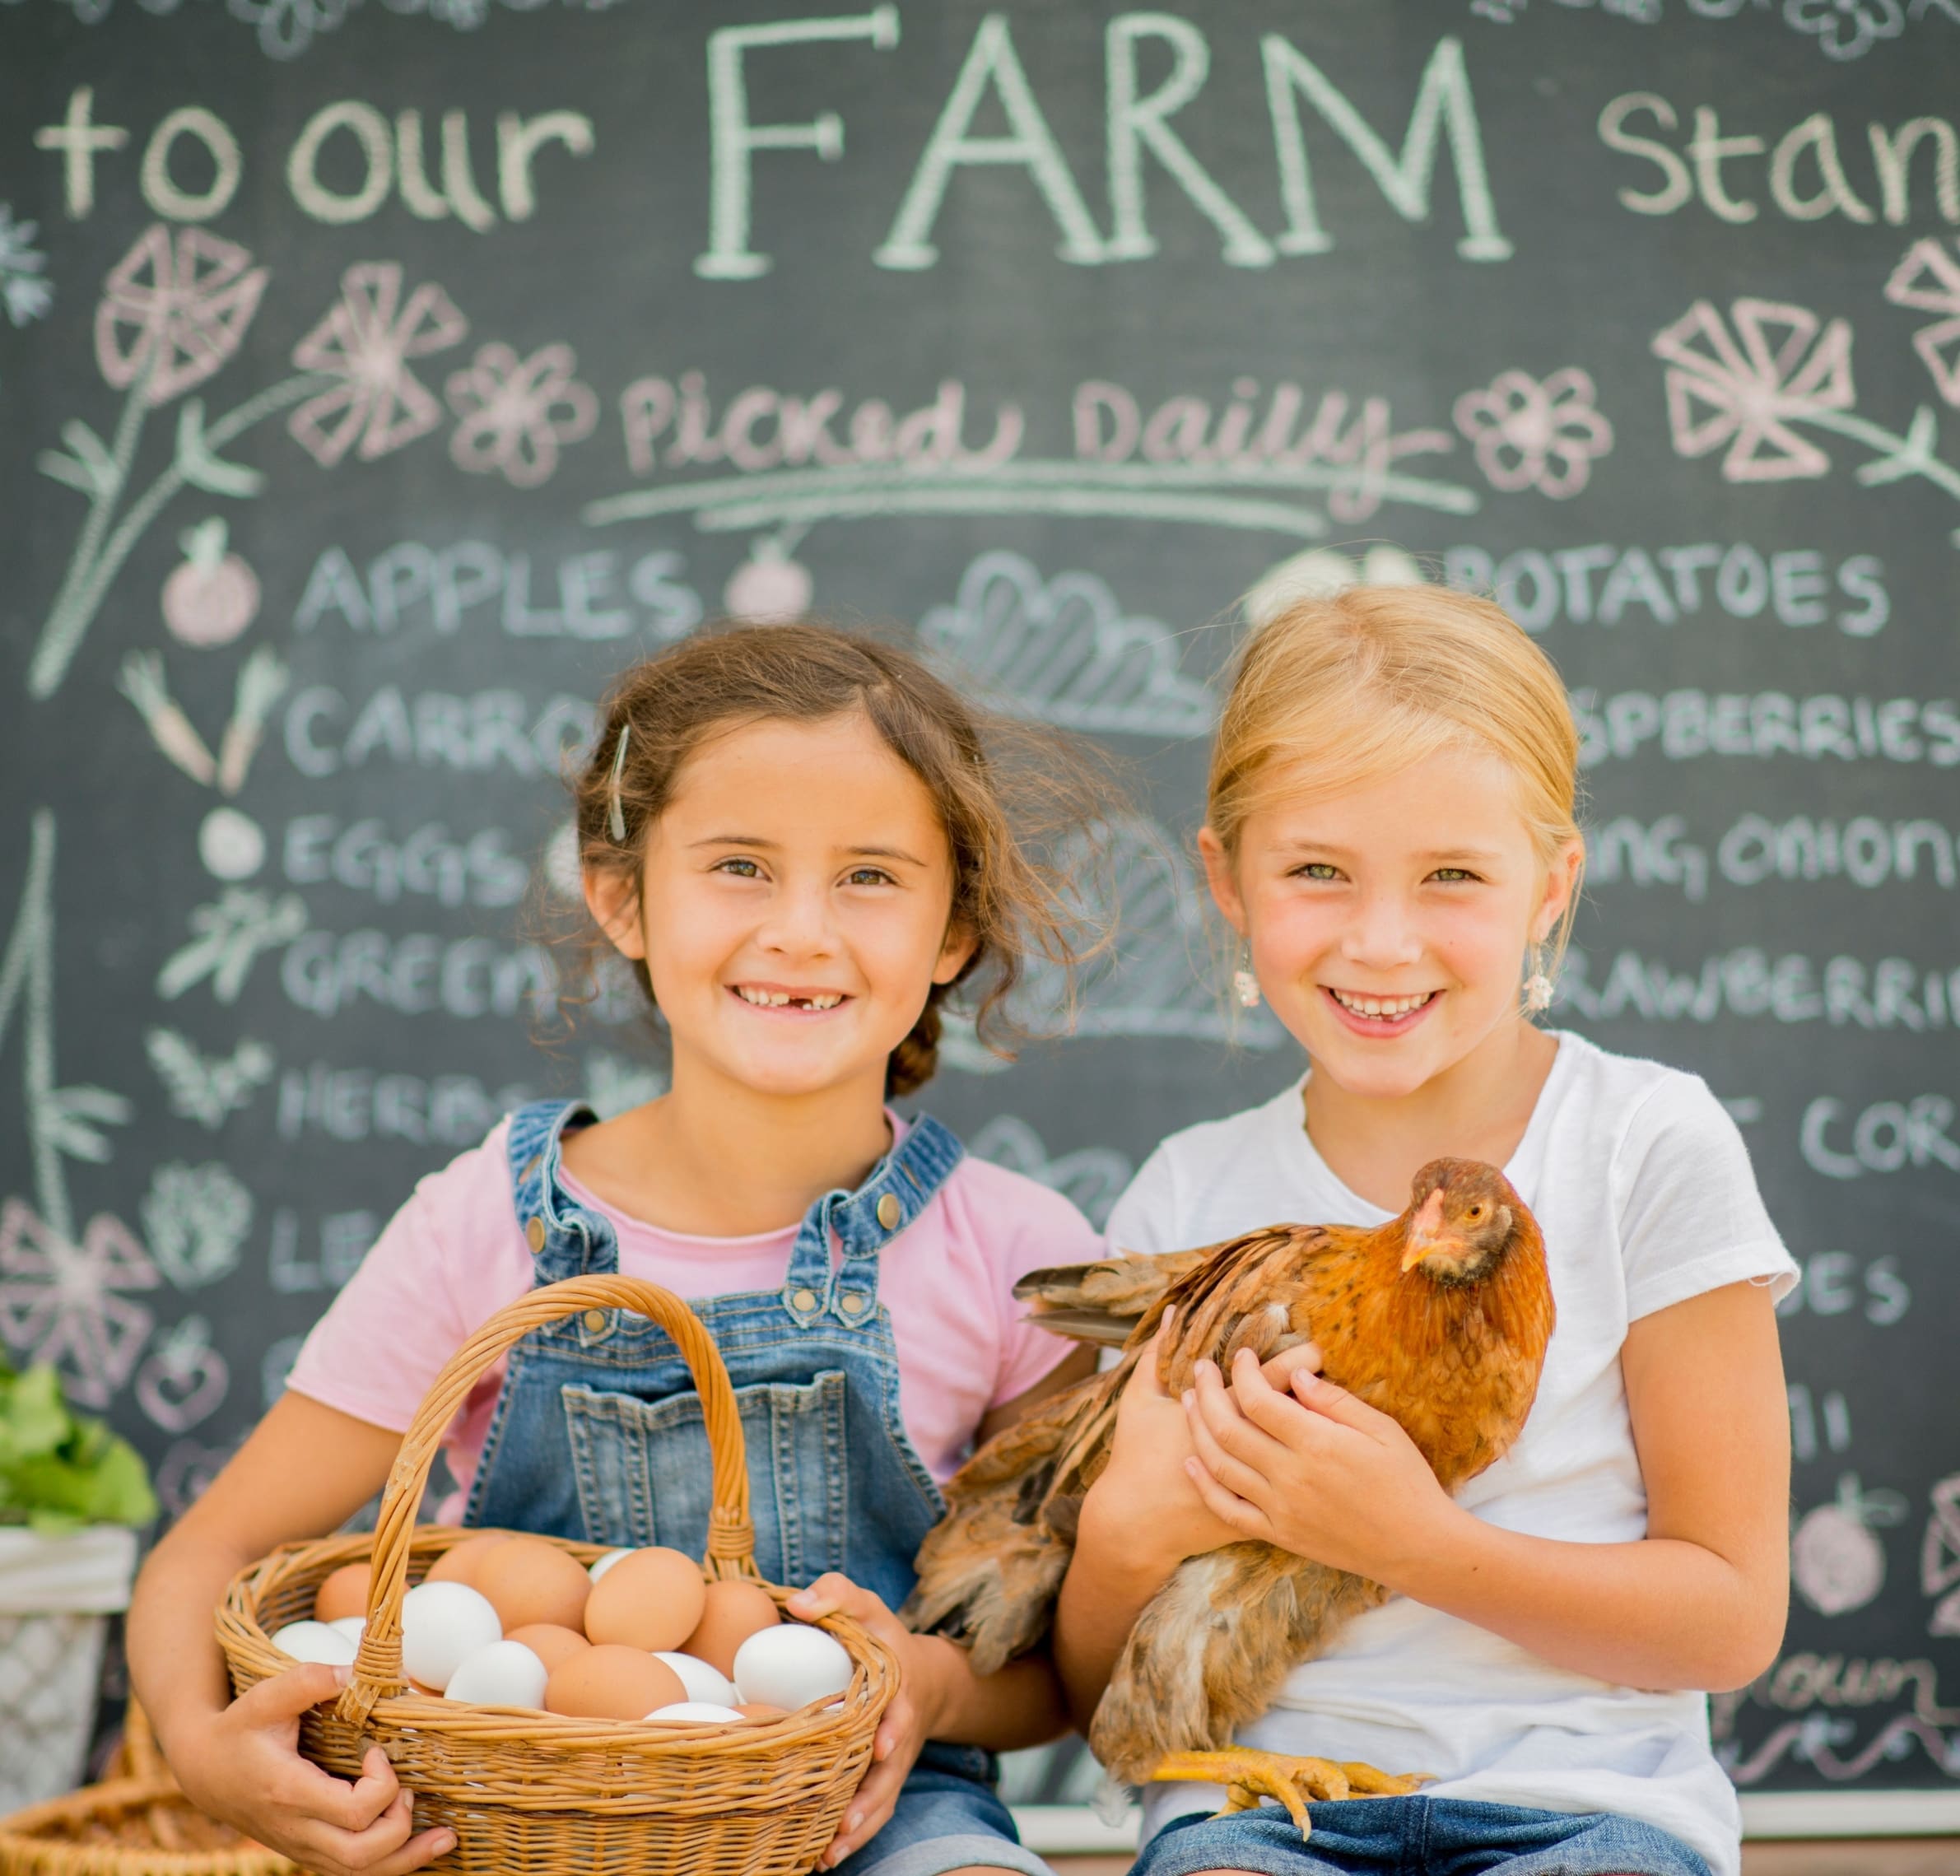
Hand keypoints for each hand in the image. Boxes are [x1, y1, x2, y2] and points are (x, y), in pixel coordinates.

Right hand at [165, 1665, 453, 1875]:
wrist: (204, 1770)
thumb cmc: (240, 1729)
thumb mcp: (266, 1696)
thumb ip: (309, 1680)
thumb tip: (355, 1673)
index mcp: (289, 1793)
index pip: (353, 1811)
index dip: (382, 1784)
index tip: (378, 1752)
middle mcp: (296, 1830)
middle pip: (360, 1855)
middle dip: (400, 1827)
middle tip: (407, 1789)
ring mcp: (301, 1847)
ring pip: (357, 1874)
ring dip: (406, 1859)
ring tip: (445, 1837)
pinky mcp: (307, 1851)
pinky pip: (350, 1873)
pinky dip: (388, 1865)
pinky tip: (419, 1850)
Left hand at [787, 1573, 952, 1870]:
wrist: (921, 1677)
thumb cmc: (882, 1638)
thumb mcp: (865, 1607)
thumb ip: (836, 1594)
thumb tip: (796, 1603)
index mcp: (898, 1688)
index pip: (900, 1710)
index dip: (893, 1729)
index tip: (882, 1748)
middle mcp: (899, 1731)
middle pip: (892, 1772)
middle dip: (872, 1798)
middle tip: (848, 1821)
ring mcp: (893, 1762)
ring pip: (882, 1801)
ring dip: (860, 1829)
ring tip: (830, 1854)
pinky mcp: (883, 1780)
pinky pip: (874, 1812)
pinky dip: (855, 1836)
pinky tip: (825, 1858)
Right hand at [1090, 1315, 1325, 1571]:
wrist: (1133, 1524)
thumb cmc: (1135, 1454)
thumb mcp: (1139, 1400)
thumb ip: (1156, 1355)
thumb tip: (1172, 1311)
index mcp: (1218, 1422)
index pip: (1264, 1386)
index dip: (1291, 1363)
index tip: (1315, 1347)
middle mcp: (1244, 1456)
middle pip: (1288, 1417)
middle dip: (1312, 1392)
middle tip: (1336, 1368)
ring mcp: (1257, 1492)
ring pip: (1298, 1457)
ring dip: (1316, 1432)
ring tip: (1337, 1406)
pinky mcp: (1262, 1521)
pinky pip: (1297, 1495)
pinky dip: (1310, 1476)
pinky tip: (1323, 1455)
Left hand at [1181, 1347, 1457, 1584]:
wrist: (1418, 1547)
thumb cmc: (1406, 1481)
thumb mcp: (1381, 1429)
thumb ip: (1334, 1401)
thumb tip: (1294, 1372)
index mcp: (1318, 1444)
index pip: (1259, 1399)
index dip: (1243, 1372)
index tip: (1241, 1354)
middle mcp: (1292, 1476)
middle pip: (1229, 1427)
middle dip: (1208, 1392)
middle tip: (1201, 1368)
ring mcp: (1282, 1509)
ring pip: (1221, 1465)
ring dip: (1198, 1429)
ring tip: (1189, 1401)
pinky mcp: (1280, 1535)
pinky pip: (1229, 1510)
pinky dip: (1205, 1485)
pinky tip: (1190, 1462)